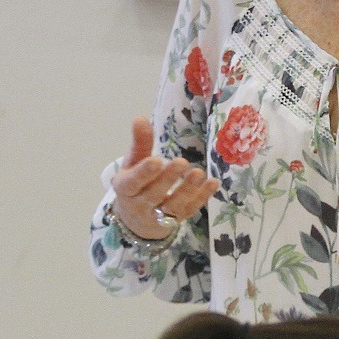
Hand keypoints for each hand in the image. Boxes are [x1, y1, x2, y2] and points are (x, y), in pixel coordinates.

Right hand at [110, 117, 219, 240]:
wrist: (137, 219)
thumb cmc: (136, 183)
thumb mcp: (133, 163)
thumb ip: (139, 143)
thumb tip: (140, 118)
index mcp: (125, 188)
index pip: (133, 183)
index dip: (144, 173)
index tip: (156, 160)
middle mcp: (139, 205)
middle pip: (154, 194)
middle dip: (168, 179)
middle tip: (181, 162)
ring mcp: (158, 216)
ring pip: (173, 206)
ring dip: (187, 190)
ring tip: (198, 173)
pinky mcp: (176, 220)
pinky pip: (189, 210)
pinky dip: (202, 197)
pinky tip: (213, 183)